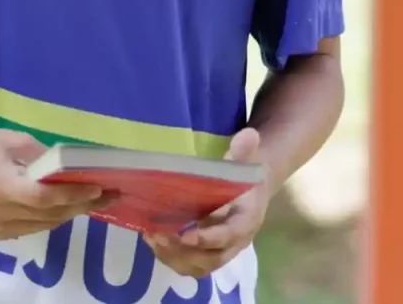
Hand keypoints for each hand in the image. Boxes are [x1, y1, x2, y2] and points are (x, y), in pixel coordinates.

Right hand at [0, 128, 107, 239]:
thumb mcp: (13, 141)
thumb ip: (43, 157)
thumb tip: (73, 168)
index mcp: (1, 186)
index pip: (44, 197)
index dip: (73, 194)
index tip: (98, 187)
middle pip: (49, 214)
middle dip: (81, 204)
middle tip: (109, 194)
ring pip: (45, 224)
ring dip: (70, 212)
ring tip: (95, 199)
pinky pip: (33, 228)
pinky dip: (52, 218)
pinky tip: (68, 205)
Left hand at [144, 128, 270, 277]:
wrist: (250, 190)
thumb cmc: (243, 175)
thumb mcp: (245, 161)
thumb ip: (243, 151)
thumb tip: (248, 135)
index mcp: (247, 220)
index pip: (231, 235)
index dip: (210, 238)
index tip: (187, 235)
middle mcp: (236, 242)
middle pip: (212, 258)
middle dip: (184, 251)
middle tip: (159, 235)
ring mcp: (221, 251)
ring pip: (198, 266)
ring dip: (173, 257)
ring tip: (151, 237)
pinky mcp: (207, 255)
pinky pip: (189, 265)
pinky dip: (169, 257)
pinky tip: (152, 239)